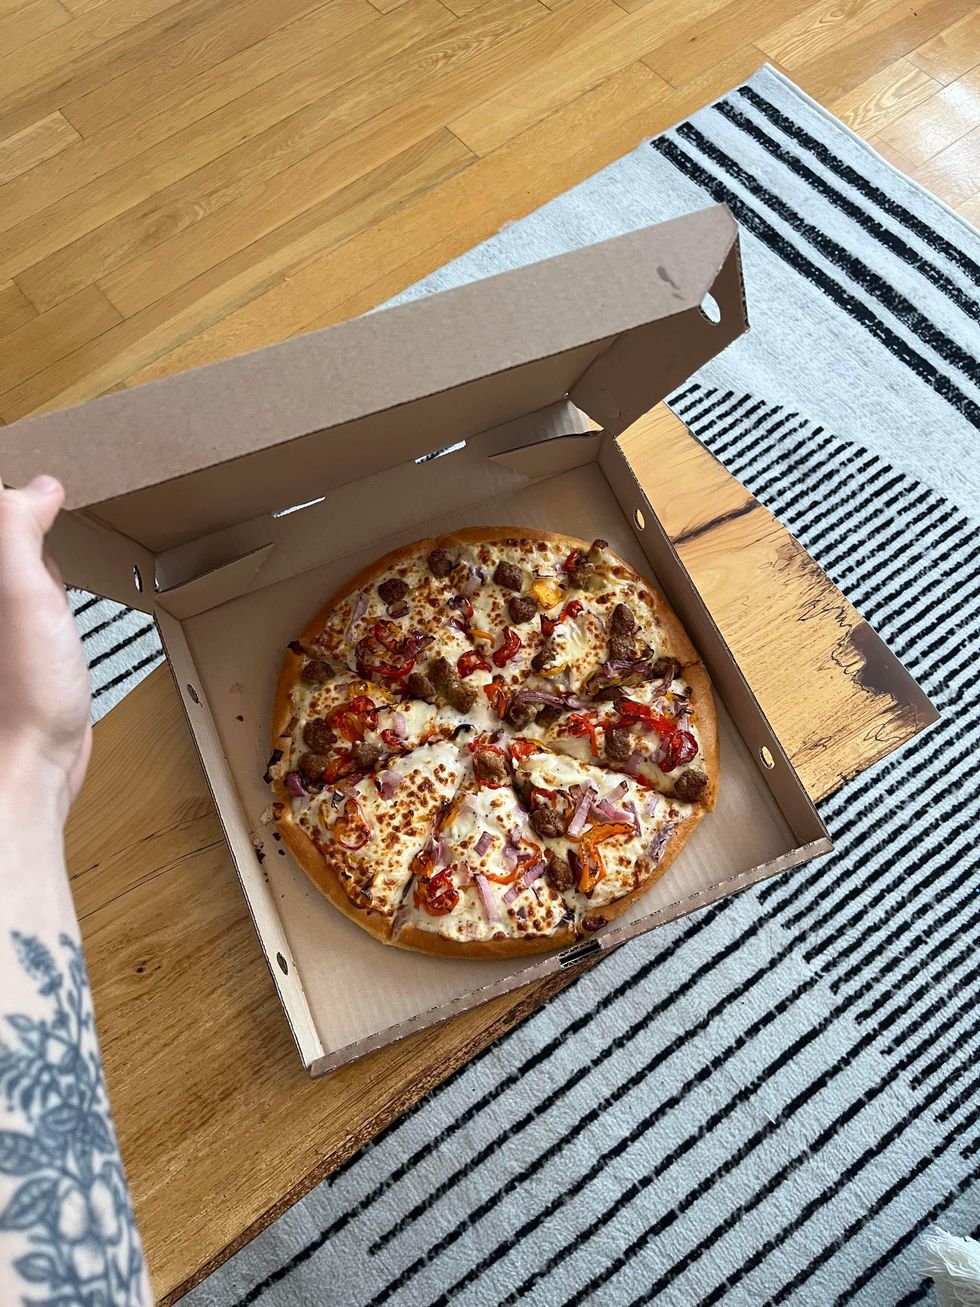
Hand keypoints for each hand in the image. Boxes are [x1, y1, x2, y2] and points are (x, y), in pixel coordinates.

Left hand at [0, 475, 91, 820]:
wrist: (27, 763)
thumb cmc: (22, 693)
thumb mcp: (22, 592)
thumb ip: (16, 528)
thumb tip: (36, 487)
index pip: (1, 517)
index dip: (17, 508)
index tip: (43, 505)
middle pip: (9, 539)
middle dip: (27, 534)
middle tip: (47, 555)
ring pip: (16, 566)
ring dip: (36, 562)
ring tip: (51, 580)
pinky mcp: (8, 646)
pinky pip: (27, 596)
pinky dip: (46, 593)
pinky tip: (57, 613)